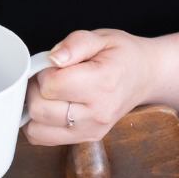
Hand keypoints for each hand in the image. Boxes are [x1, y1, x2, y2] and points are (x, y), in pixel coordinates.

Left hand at [22, 29, 157, 144]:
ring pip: (37, 130)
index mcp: (102, 83)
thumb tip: (53, 58)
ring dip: (33, 109)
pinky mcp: (86, 140)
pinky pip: (44, 139)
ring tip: (47, 92)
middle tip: (45, 75)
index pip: (52, 86)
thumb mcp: (102, 37)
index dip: (43, 71)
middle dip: (33, 89)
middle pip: (40, 110)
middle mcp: (97, 113)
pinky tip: (51, 106)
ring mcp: (92, 130)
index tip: (51, 63)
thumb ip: (75, 43)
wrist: (145, 76)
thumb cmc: (122, 55)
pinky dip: (38, 124)